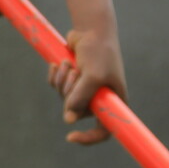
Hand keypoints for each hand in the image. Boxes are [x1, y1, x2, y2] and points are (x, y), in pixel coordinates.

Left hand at [47, 26, 125, 144]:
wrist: (91, 29)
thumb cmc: (99, 52)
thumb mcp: (92, 76)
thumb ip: (80, 98)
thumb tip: (68, 119)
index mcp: (112, 102)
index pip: (104, 131)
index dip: (89, 138)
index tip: (70, 137)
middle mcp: (99, 99)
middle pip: (76, 113)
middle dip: (69, 94)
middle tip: (74, 74)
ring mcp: (84, 89)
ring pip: (64, 98)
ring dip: (62, 81)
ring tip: (68, 65)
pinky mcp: (72, 79)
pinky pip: (57, 87)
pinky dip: (55, 76)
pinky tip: (57, 64)